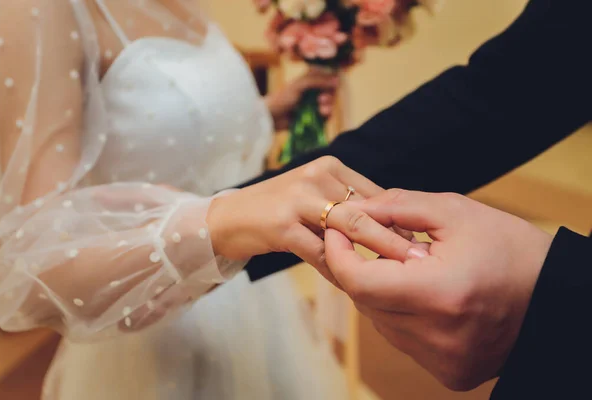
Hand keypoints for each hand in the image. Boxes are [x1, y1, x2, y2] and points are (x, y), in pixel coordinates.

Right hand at [207, 158, 417, 282]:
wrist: (228, 218)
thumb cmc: (277, 209)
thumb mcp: (313, 196)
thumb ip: (345, 204)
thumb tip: (389, 227)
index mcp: (329, 167)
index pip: (374, 192)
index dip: (398, 219)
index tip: (420, 240)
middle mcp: (316, 176)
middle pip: (366, 209)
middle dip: (395, 236)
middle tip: (421, 258)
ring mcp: (298, 199)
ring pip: (348, 228)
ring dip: (374, 253)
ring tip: (397, 273)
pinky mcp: (283, 225)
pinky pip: (319, 252)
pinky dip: (337, 269)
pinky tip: (351, 284)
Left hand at [265, 68, 338, 130]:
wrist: (272, 117)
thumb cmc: (283, 98)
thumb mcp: (300, 85)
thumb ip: (318, 80)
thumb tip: (337, 80)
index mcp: (311, 78)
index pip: (329, 75)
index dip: (333, 79)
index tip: (332, 84)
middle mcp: (314, 89)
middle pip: (332, 90)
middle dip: (330, 95)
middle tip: (321, 99)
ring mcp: (314, 103)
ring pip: (330, 103)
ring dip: (328, 105)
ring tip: (321, 109)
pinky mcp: (314, 116)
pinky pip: (327, 115)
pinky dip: (327, 115)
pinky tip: (321, 114)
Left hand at [324, 189, 553, 390]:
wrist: (555, 296)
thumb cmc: (510, 248)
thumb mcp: (455, 212)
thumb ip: (397, 206)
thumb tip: (354, 210)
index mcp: (440, 294)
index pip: (359, 282)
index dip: (339, 254)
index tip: (337, 231)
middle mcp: (439, 336)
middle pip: (366, 302)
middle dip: (362, 270)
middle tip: (377, 245)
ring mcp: (444, 361)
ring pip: (381, 322)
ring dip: (382, 293)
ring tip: (411, 270)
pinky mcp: (450, 373)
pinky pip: (403, 340)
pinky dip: (402, 315)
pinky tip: (425, 296)